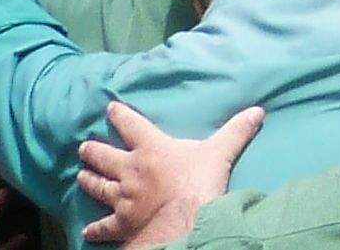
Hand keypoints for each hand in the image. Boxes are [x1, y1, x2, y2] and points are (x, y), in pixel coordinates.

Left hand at [77, 99, 257, 248]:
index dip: (120, 116)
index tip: (109, 108)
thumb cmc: (199, 182)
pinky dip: (96, 229)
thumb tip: (258, 111)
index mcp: (151, 148)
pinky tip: (87, 231)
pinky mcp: (122, 223)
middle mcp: (131, 170)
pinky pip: (105, 226)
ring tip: (81, 176)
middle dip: (93, 151)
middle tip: (84, 148)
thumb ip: (236, 131)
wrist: (184, 219)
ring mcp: (123, 198)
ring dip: (90, 181)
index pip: (131, 125)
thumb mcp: (220, 152)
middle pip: (105, 156)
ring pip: (99, 187)